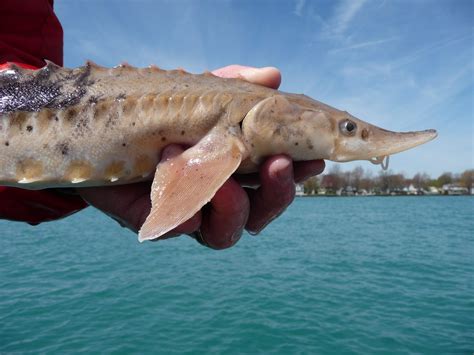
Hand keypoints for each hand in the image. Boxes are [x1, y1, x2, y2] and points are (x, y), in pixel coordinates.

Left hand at [77, 65, 324, 248]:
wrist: (103, 125)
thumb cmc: (159, 110)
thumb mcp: (200, 92)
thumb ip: (235, 85)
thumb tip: (273, 76)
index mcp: (235, 171)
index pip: (274, 182)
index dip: (295, 176)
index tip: (313, 159)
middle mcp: (217, 198)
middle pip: (259, 216)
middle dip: (276, 195)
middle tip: (279, 165)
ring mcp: (188, 214)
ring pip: (226, 233)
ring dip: (233, 206)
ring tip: (223, 179)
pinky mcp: (156, 220)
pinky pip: (179, 225)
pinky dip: (182, 199)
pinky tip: (172, 162)